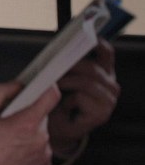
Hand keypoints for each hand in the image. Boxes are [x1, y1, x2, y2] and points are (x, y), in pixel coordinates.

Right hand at [0, 82, 60, 164]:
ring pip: (40, 132)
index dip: (46, 87)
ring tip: (6, 141)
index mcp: (26, 124)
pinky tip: (11, 153)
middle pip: (41, 115)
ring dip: (28, 132)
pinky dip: (29, 147)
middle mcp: (40, 139)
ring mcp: (44, 155)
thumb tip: (15, 86)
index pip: (51, 96)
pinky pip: (41, 148)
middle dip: (26, 114)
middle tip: (6, 123)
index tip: (41, 86)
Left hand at [49, 39, 119, 154]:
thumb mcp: (62, 78)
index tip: (86, 36)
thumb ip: (66, 64)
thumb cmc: (58, 101)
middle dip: (69, 66)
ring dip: (65, 83)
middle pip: (91, 67)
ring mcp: (109, 99)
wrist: (58, 128)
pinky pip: (80, 97)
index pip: (106, 53)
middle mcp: (110, 84)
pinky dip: (67, 101)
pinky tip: (66, 107)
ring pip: (85, 81)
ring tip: (55, 87)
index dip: (98, 43)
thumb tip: (61, 48)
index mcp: (103, 73)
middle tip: (53, 69)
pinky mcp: (102, 113)